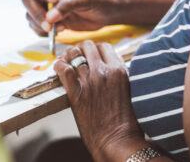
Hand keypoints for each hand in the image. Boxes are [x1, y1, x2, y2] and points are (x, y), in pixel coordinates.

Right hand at [22, 0, 121, 35]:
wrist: (109, 12)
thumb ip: (68, 4)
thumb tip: (49, 18)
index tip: (53, 0)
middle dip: (36, 12)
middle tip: (49, 24)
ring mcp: (47, 7)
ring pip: (30, 14)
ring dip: (39, 24)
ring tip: (59, 28)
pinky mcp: (50, 21)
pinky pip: (37, 26)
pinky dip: (44, 32)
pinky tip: (61, 30)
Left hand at [56, 41, 148, 161]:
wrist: (117, 142)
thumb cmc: (126, 123)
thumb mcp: (130, 91)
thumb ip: (119, 76)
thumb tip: (110, 68)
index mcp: (120, 71)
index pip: (104, 46)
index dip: (96, 50)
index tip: (92, 56)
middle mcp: (104, 72)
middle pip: (88, 46)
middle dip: (82, 50)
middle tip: (78, 57)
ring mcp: (89, 81)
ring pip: (74, 54)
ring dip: (69, 56)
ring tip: (68, 62)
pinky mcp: (75, 92)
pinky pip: (62, 68)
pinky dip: (59, 66)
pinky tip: (60, 69)